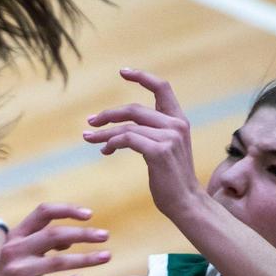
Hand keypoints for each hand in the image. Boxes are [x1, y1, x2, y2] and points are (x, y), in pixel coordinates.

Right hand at [0, 203, 110, 275]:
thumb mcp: (23, 254)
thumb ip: (43, 243)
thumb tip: (72, 238)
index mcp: (16, 235)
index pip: (43, 212)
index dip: (67, 210)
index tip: (90, 215)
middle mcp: (15, 249)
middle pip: (54, 234)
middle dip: (83, 234)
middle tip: (105, 235)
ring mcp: (17, 271)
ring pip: (57, 261)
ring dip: (85, 258)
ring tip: (106, 257)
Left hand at [83, 68, 200, 220]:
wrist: (185, 202)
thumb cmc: (171, 179)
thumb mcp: (166, 149)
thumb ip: (152, 133)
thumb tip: (123, 128)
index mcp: (178, 120)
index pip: (162, 88)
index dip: (142, 77)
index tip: (123, 72)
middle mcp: (175, 125)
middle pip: (134, 109)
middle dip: (108, 114)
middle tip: (90, 121)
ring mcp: (168, 137)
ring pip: (127, 126)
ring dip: (104, 133)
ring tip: (89, 138)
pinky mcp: (158, 151)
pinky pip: (127, 140)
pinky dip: (111, 143)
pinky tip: (105, 151)